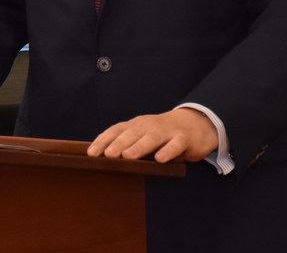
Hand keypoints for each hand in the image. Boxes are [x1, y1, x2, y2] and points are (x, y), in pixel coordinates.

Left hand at [87, 107, 217, 162]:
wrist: (196, 122)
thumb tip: (104, 162)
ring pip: (151, 138)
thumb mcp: (144, 136)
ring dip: (138, 147)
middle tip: (107, 155)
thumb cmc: (163, 134)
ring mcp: (166, 131)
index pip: (116, 130)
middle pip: (132, 133)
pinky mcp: (183, 139)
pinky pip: (175, 145)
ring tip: (127, 157)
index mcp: (136, 125)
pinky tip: (160, 159)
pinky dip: (167, 151)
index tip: (91, 153)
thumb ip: (128, 145)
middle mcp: (149, 126)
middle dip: (118, 143)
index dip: (103, 140)